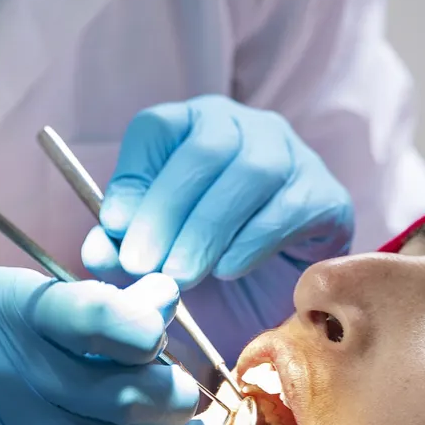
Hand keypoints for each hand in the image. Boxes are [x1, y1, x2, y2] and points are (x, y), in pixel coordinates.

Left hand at [81, 96, 353, 288]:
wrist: (273, 299)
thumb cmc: (205, 262)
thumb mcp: (157, 254)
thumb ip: (123, 247)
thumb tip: (98, 249)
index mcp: (194, 126)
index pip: (159, 128)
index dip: (134, 177)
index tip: (112, 228)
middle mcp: (246, 127)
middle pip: (206, 148)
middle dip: (168, 209)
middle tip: (143, 263)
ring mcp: (293, 155)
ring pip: (251, 172)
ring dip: (208, 228)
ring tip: (180, 274)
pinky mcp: (327, 195)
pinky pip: (291, 207)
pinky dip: (253, 240)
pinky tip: (227, 269)